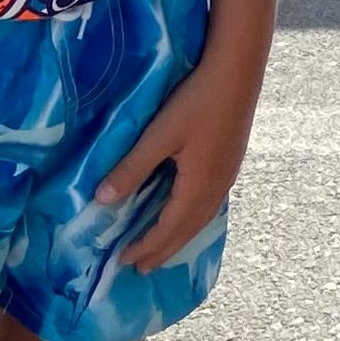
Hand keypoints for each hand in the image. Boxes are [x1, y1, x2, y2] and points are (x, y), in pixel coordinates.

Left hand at [94, 58, 260, 271]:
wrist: (238, 71)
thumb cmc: (197, 101)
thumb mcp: (159, 135)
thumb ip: (132, 169)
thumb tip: (101, 201)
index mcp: (198, 185)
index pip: (169, 228)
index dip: (147, 246)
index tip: (124, 260)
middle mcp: (217, 186)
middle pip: (188, 229)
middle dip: (164, 250)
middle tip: (142, 268)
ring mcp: (228, 174)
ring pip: (202, 218)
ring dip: (180, 236)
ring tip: (164, 247)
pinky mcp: (231, 160)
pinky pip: (210, 203)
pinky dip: (194, 219)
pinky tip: (189, 211)